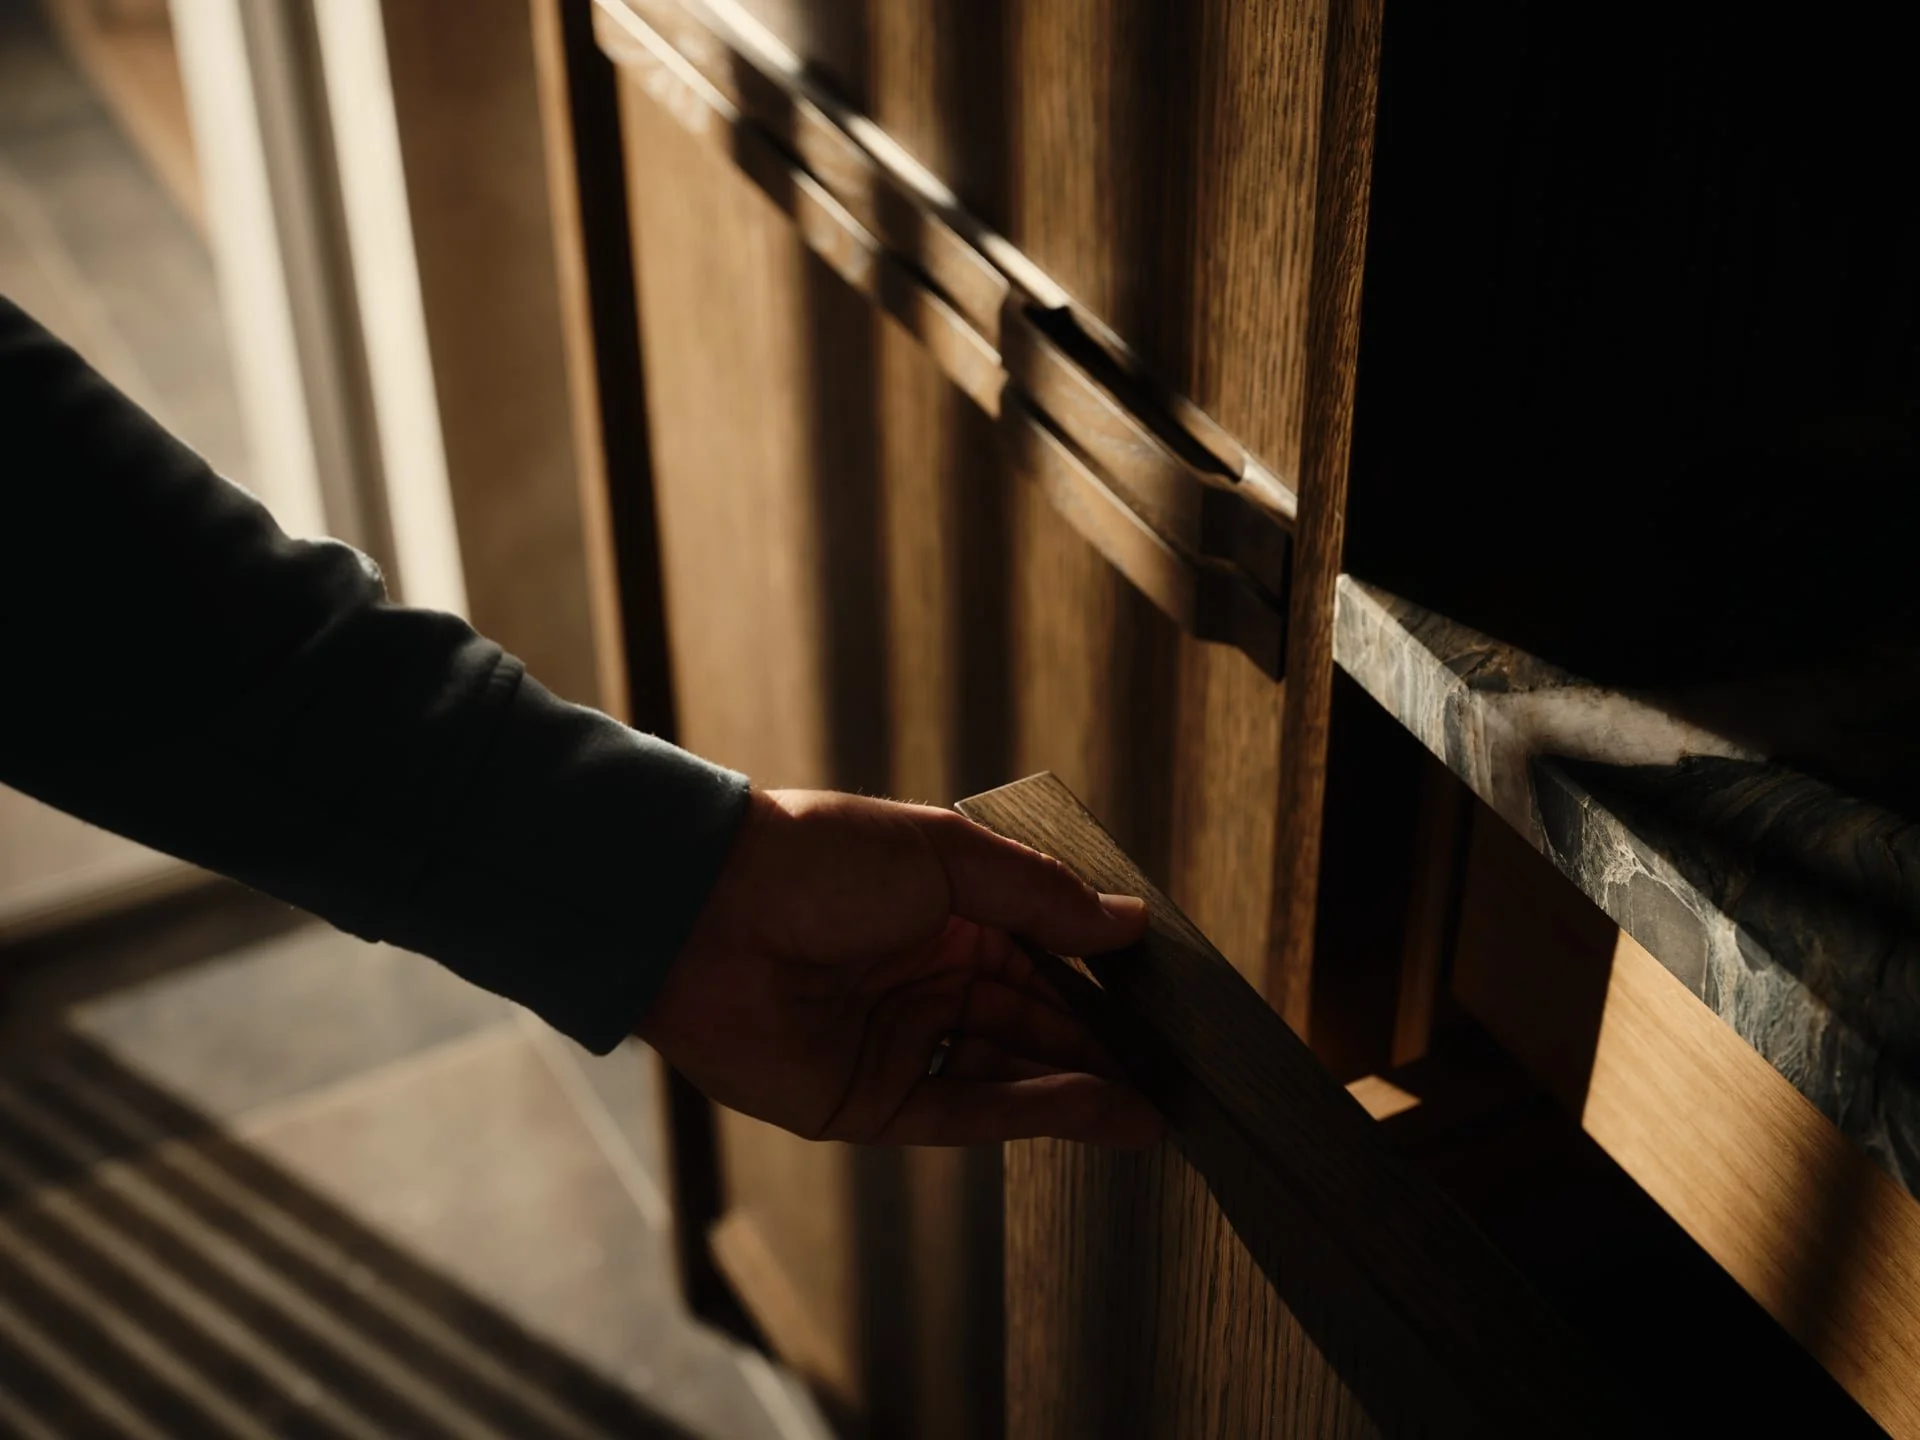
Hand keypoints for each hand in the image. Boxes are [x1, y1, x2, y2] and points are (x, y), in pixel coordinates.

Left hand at [636, 788, 1161, 1146]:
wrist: (705, 913)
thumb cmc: (814, 859)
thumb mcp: (946, 855)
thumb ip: (1038, 896)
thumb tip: (1125, 923)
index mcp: (940, 913)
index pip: (1040, 953)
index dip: (1099, 978)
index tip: (1163, 1000)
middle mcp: (922, 979)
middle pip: (1032, 1021)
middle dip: (1102, 1046)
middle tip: (1176, 1069)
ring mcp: (897, 1042)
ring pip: (1010, 1072)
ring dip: (1082, 1088)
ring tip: (1155, 1103)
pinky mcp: (869, 1102)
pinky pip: (968, 1110)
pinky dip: (1035, 1112)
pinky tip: (1097, 1106)